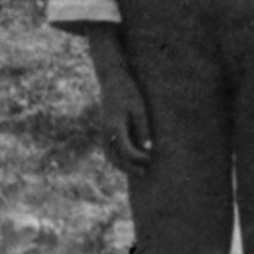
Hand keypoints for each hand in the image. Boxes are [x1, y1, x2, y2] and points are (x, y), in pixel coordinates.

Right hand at [92, 53, 153, 173]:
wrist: (111, 79)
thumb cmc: (129, 92)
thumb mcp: (139, 108)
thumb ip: (143, 129)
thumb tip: (148, 149)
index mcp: (114, 126)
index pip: (125, 150)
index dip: (138, 158)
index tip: (150, 159)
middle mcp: (105, 132)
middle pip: (113, 157)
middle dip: (128, 168)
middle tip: (144, 173)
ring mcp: (103, 131)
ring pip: (109, 155)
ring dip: (121, 165)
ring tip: (137, 170)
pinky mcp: (105, 129)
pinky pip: (110, 148)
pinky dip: (118, 157)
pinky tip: (130, 159)